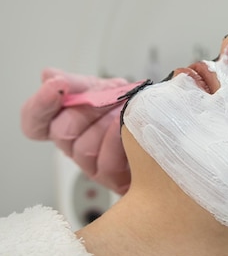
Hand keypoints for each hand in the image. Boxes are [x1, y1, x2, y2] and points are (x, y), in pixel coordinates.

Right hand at [21, 68, 131, 193]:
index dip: (39, 106)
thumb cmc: (130, 108)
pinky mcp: (114, 181)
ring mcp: (93, 167)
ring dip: (105, 125)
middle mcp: (74, 147)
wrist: (164, 123)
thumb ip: (74, 83)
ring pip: (84, 150)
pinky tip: (127, 127)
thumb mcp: (102, 88)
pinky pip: (107, 165)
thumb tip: (48, 75)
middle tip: (105, 98)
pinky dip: (118, 141)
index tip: (56, 86)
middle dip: (86, 110)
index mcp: (64, 124)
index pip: (34, 123)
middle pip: (61, 133)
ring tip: (123, 111)